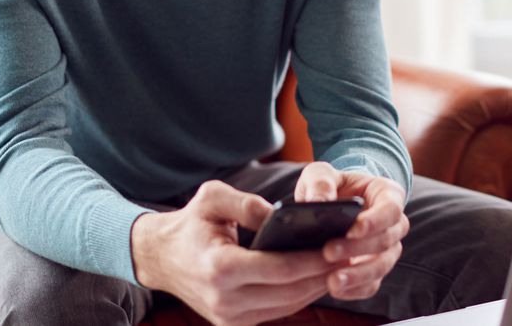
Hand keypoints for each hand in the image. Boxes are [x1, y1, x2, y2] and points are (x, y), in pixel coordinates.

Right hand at [131, 180, 346, 325]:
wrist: (160, 258)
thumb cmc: (190, 224)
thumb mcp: (212, 198)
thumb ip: (246, 202)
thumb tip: (279, 214)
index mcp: (221, 267)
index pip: (280, 269)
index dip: (313, 260)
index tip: (338, 247)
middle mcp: (225, 300)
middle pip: (290, 292)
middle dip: (323, 274)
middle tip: (351, 255)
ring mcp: (229, 317)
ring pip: (288, 306)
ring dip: (316, 288)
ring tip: (340, 265)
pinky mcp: (234, 324)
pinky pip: (278, 312)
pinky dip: (299, 295)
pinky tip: (317, 276)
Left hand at [295, 161, 409, 301]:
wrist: (329, 207)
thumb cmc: (329, 186)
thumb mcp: (321, 174)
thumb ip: (320, 181)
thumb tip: (318, 201)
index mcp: (388, 194)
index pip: (392, 208)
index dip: (375, 221)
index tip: (353, 229)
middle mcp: (393, 224)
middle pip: (387, 239)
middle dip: (358, 248)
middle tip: (328, 251)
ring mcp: (387, 250)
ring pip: (383, 266)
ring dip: (359, 275)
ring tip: (332, 281)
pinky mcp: (374, 271)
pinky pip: (372, 285)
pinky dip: (355, 290)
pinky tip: (336, 290)